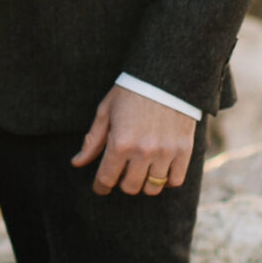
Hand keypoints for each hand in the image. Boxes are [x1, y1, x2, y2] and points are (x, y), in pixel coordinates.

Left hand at [71, 84, 197, 196]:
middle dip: (122, 183)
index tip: (101, 187)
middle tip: (123, 172)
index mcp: (120, 142)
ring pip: (152, 187)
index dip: (101, 186)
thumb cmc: (131, 92)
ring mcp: (165, 152)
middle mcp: (143, 151)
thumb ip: (93, 141)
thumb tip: (77, 163)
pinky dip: (166, 181)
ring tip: (142, 171)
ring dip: (144, 183)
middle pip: (130, 187)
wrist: (167, 75)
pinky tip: (160, 170)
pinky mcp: (184, 150)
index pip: (106, 179)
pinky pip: (175, 180)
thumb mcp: (106, 112)